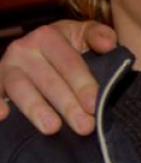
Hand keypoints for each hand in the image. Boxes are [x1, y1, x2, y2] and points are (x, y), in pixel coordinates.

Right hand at [0, 20, 116, 134]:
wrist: (40, 49)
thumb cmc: (69, 45)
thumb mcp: (84, 34)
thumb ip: (98, 35)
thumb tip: (109, 43)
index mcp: (48, 36)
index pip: (69, 63)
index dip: (83, 84)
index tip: (94, 105)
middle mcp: (24, 49)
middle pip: (48, 81)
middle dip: (68, 105)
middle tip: (85, 126)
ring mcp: (7, 67)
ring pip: (21, 89)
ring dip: (36, 110)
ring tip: (53, 128)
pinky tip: (3, 116)